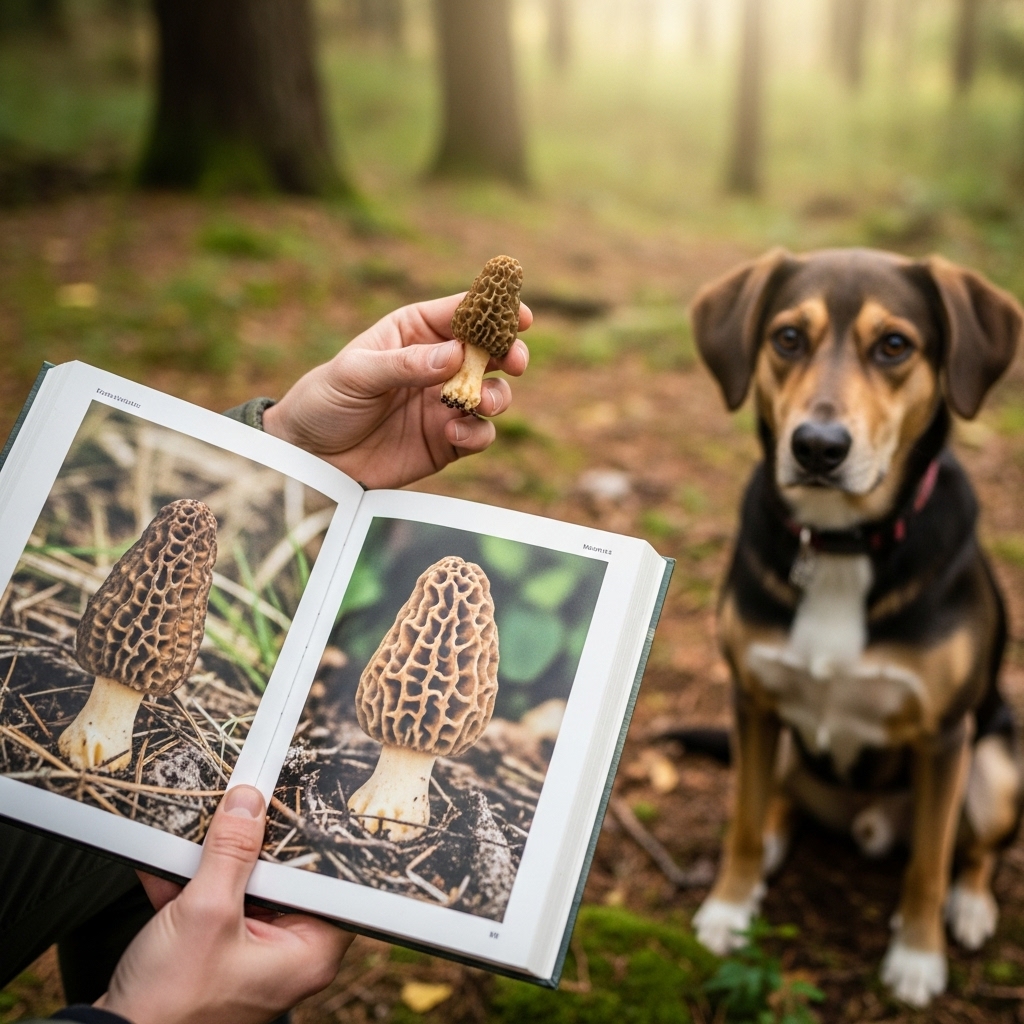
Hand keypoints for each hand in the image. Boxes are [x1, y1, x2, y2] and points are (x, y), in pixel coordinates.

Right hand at [99, 786, 351, 1023]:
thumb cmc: (169, 1005)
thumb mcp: (205, 912)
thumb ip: (230, 852)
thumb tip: (248, 803)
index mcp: (308, 951)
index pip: (330, 880)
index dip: (313, 840)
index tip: (294, 806)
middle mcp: (287, 955)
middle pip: (285, 878)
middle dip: (255, 843)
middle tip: (243, 807)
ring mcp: (252, 955)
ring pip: (245, 886)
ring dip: (216, 860)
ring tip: (203, 829)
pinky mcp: (218, 954)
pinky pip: (215, 904)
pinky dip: (193, 883)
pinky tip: (170, 861)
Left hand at [261, 293, 531, 488]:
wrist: (310, 458)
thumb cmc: (326, 401)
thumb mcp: (357, 373)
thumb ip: (406, 363)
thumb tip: (456, 354)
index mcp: (414, 332)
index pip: (462, 313)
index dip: (494, 311)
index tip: (519, 316)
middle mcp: (437, 364)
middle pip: (490, 352)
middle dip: (509, 354)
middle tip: (514, 362)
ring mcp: (445, 403)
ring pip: (493, 393)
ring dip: (496, 396)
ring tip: (478, 402)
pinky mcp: (447, 440)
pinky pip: (480, 434)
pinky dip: (476, 432)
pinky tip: (452, 433)